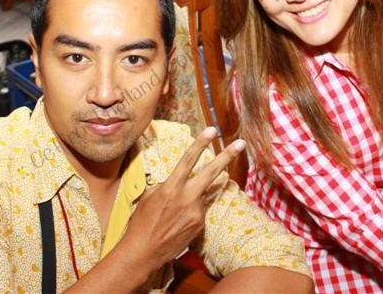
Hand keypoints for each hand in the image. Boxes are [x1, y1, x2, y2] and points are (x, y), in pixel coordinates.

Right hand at [120, 127, 245, 271]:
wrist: (144, 252)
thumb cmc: (141, 222)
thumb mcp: (150, 196)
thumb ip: (168, 184)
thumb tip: (180, 180)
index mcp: (171, 188)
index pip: (188, 160)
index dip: (200, 143)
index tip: (212, 129)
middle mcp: (186, 198)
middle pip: (211, 172)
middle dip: (227, 156)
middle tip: (241, 143)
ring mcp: (196, 212)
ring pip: (201, 193)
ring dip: (192, 196)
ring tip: (172, 213)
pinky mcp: (200, 224)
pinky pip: (199, 209)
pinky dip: (191, 209)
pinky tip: (177, 221)